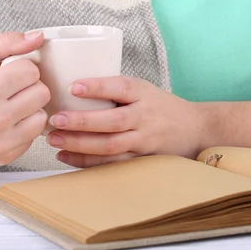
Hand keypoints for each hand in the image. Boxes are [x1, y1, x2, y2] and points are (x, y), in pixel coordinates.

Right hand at [0, 31, 50, 166]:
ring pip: (43, 116)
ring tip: (10, 105)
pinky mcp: (4, 156)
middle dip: (29, 87)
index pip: (32, 71)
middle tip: (10, 90)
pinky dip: (25, 127)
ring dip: (31, 109)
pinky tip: (8, 122)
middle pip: (42, 93)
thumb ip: (6, 42)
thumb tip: (38, 37)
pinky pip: (34, 136)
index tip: (7, 74)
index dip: (21, 69)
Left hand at [46, 76, 206, 167]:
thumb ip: (116, 91)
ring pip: (110, 146)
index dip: (98, 87)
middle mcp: (145, 117)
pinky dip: (87, 162)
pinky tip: (66, 156)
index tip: (73, 86)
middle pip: (113, 121)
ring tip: (55, 140)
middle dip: (82, 122)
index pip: (121, 88)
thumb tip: (70, 88)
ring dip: (80, 145)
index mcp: (144, 94)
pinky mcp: (140, 159)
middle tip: (56, 119)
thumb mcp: (144, 89)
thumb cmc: (162, 106)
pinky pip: (111, 163)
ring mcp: (144, 140)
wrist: (195, 129)